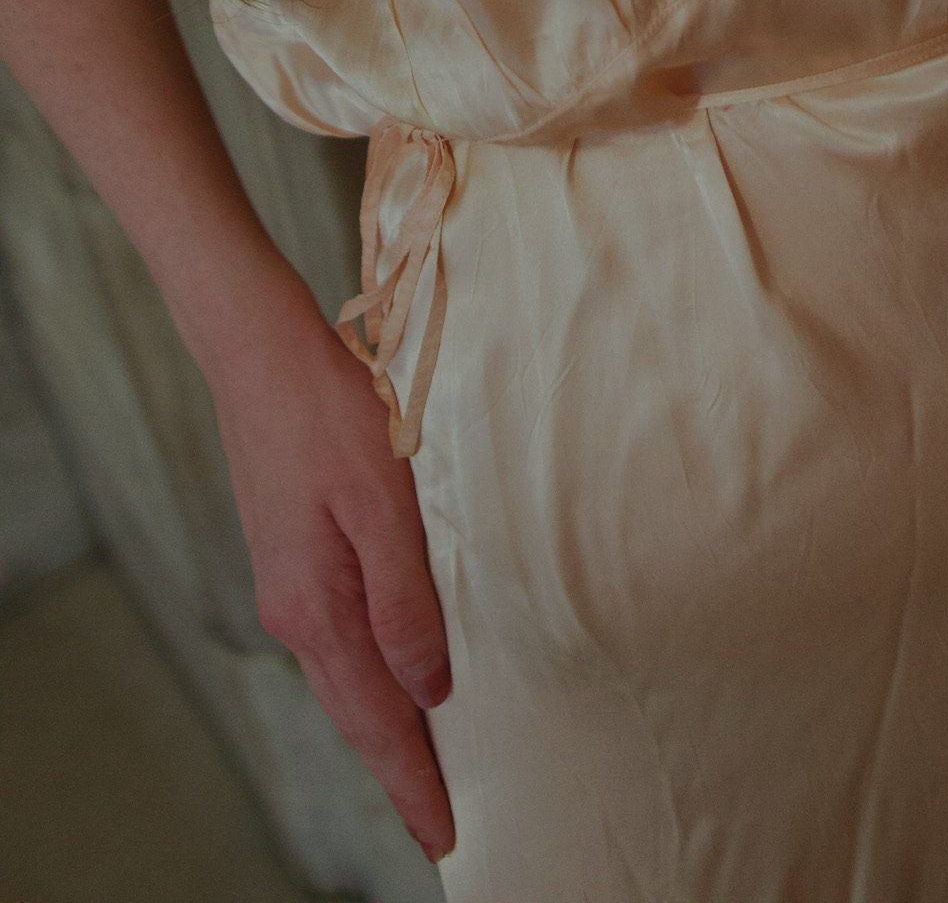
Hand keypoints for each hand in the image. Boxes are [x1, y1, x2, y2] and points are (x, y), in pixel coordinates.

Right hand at [207, 295, 456, 864]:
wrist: (261, 353)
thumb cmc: (329, 412)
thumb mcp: (384, 501)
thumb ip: (405, 599)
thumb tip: (429, 688)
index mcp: (318, 607)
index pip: (378, 720)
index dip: (414, 780)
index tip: (447, 835)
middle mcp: (296, 610)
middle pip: (355, 714)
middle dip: (399, 772)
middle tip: (440, 824)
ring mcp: (289, 584)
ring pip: (345, 680)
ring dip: (384, 728)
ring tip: (424, 768)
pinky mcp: (293, 556)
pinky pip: (338, 641)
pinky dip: (368, 677)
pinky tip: (393, 675)